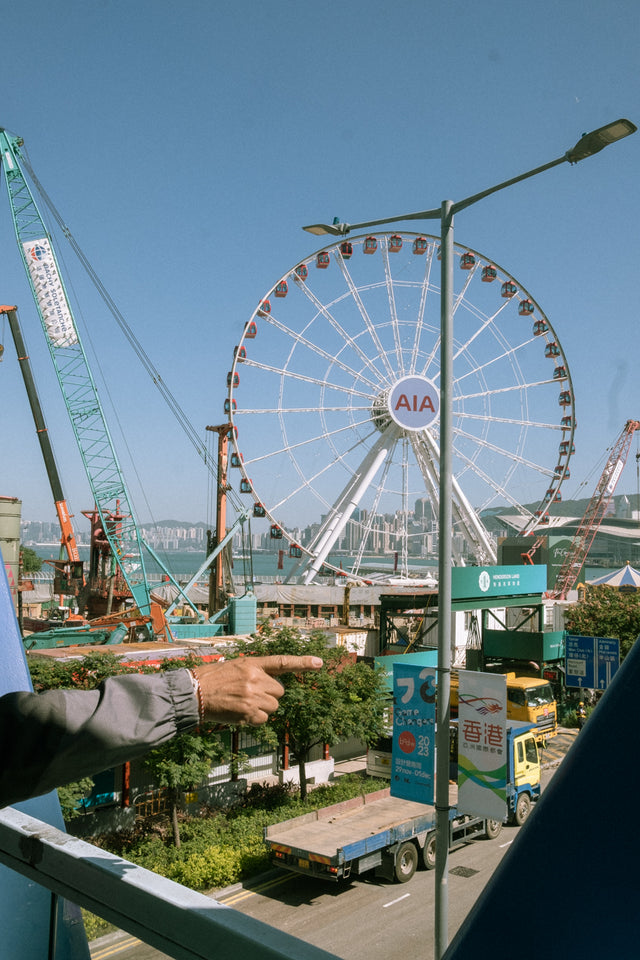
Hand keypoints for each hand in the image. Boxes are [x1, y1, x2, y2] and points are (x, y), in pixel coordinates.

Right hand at [193, 655, 322, 725]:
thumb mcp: (236, 666)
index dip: (302, 663)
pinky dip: (255, 719)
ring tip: (243, 703)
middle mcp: (255, 679)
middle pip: (279, 692)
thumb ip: (255, 673)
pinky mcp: (248, 713)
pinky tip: (240, 712)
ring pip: (273, 707)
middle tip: (250, 694)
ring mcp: (253, 697)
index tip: (319, 663)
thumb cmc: (213, 679)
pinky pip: (263, 719)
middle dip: (269, 695)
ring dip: (262, 708)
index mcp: (252, 664)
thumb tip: (270, 686)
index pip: (282, 662)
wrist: (195, 693)